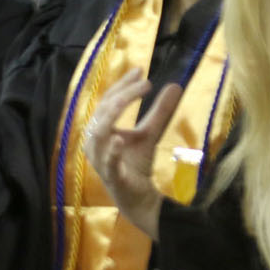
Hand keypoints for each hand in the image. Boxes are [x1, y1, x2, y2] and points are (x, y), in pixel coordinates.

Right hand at [84, 69, 178, 239]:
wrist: (138, 199)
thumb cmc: (136, 165)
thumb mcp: (150, 134)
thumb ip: (159, 112)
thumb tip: (175, 85)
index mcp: (99, 129)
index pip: (107, 101)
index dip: (122, 85)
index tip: (140, 71)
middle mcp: (94, 141)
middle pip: (103, 111)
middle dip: (123, 94)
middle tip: (144, 82)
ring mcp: (100, 158)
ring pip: (99, 131)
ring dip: (113, 113)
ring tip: (129, 98)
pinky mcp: (111, 176)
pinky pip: (107, 161)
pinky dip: (111, 150)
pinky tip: (120, 139)